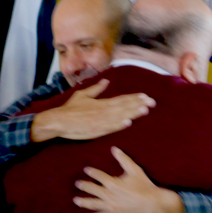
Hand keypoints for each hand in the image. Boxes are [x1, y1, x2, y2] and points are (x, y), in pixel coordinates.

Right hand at [31, 79, 155, 142]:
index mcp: (101, 102)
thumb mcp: (83, 95)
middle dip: (139, 104)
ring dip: (133, 113)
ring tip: (145, 110)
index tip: (146, 97)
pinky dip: (118, 124)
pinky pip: (109, 127)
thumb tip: (106, 82)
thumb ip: (96, 89)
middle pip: (124, 106)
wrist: (59, 121)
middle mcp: (103, 110)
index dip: (135, 98)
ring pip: (119, 116)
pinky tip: (128, 122)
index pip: (122, 99)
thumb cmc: (70, 109)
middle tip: (152, 102)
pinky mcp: (95, 130)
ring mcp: (100, 120)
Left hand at [74, 147, 184, 212]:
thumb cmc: (145, 186)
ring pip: (92, 204)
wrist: (153, 204)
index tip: (86, 170)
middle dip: (83, 185)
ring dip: (83, 202)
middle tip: (77, 183)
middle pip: (91, 189)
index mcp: (112, 183)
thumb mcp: (135, 170)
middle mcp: (108, 195)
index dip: (91, 172)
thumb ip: (123, 159)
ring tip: (76, 200)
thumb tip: (114, 148)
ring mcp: (110, 207)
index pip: (98, 175)